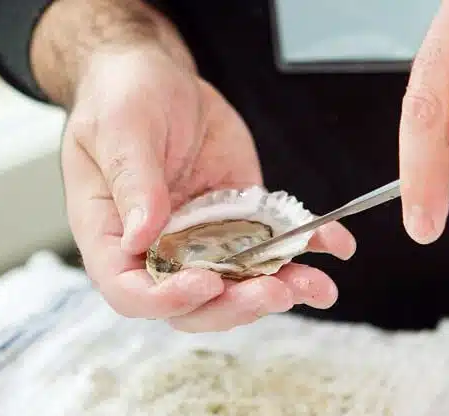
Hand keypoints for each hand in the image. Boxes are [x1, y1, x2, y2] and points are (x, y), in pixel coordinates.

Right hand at [30, 0, 355, 331]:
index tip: (206, 282)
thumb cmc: (122, 99)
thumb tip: (142, 237)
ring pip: (239, 282)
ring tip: (316, 285)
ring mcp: (202, 237)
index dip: (169, 300)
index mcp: (113, 236)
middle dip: (236, 304)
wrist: (157, 79)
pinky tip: (334, 243)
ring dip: (279, 288)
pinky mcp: (238, 218)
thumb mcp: (121, 130)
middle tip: (275, 290)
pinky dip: (304, 247)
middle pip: (195, 302)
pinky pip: (270, 243)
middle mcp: (158, 248)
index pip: (133, 292)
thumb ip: (133, 183)